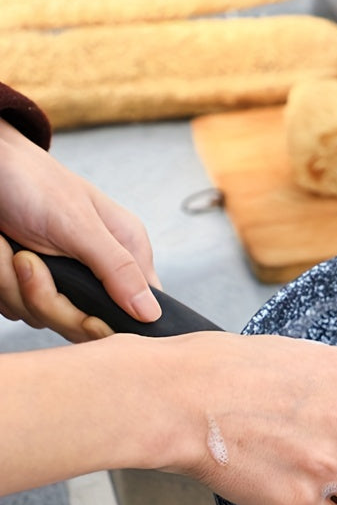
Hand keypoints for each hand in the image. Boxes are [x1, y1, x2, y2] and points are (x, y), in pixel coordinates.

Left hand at [0, 117, 160, 340]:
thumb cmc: (32, 181)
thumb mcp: (80, 225)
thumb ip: (118, 269)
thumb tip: (153, 314)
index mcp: (127, 253)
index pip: (138, 310)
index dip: (111, 320)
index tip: (85, 315)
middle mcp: (99, 271)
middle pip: (84, 323)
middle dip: (47, 298)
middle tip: (27, 260)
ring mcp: (65, 279)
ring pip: (44, 317)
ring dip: (15, 287)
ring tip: (11, 249)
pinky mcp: (32, 283)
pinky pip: (18, 307)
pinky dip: (2, 283)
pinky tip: (1, 252)